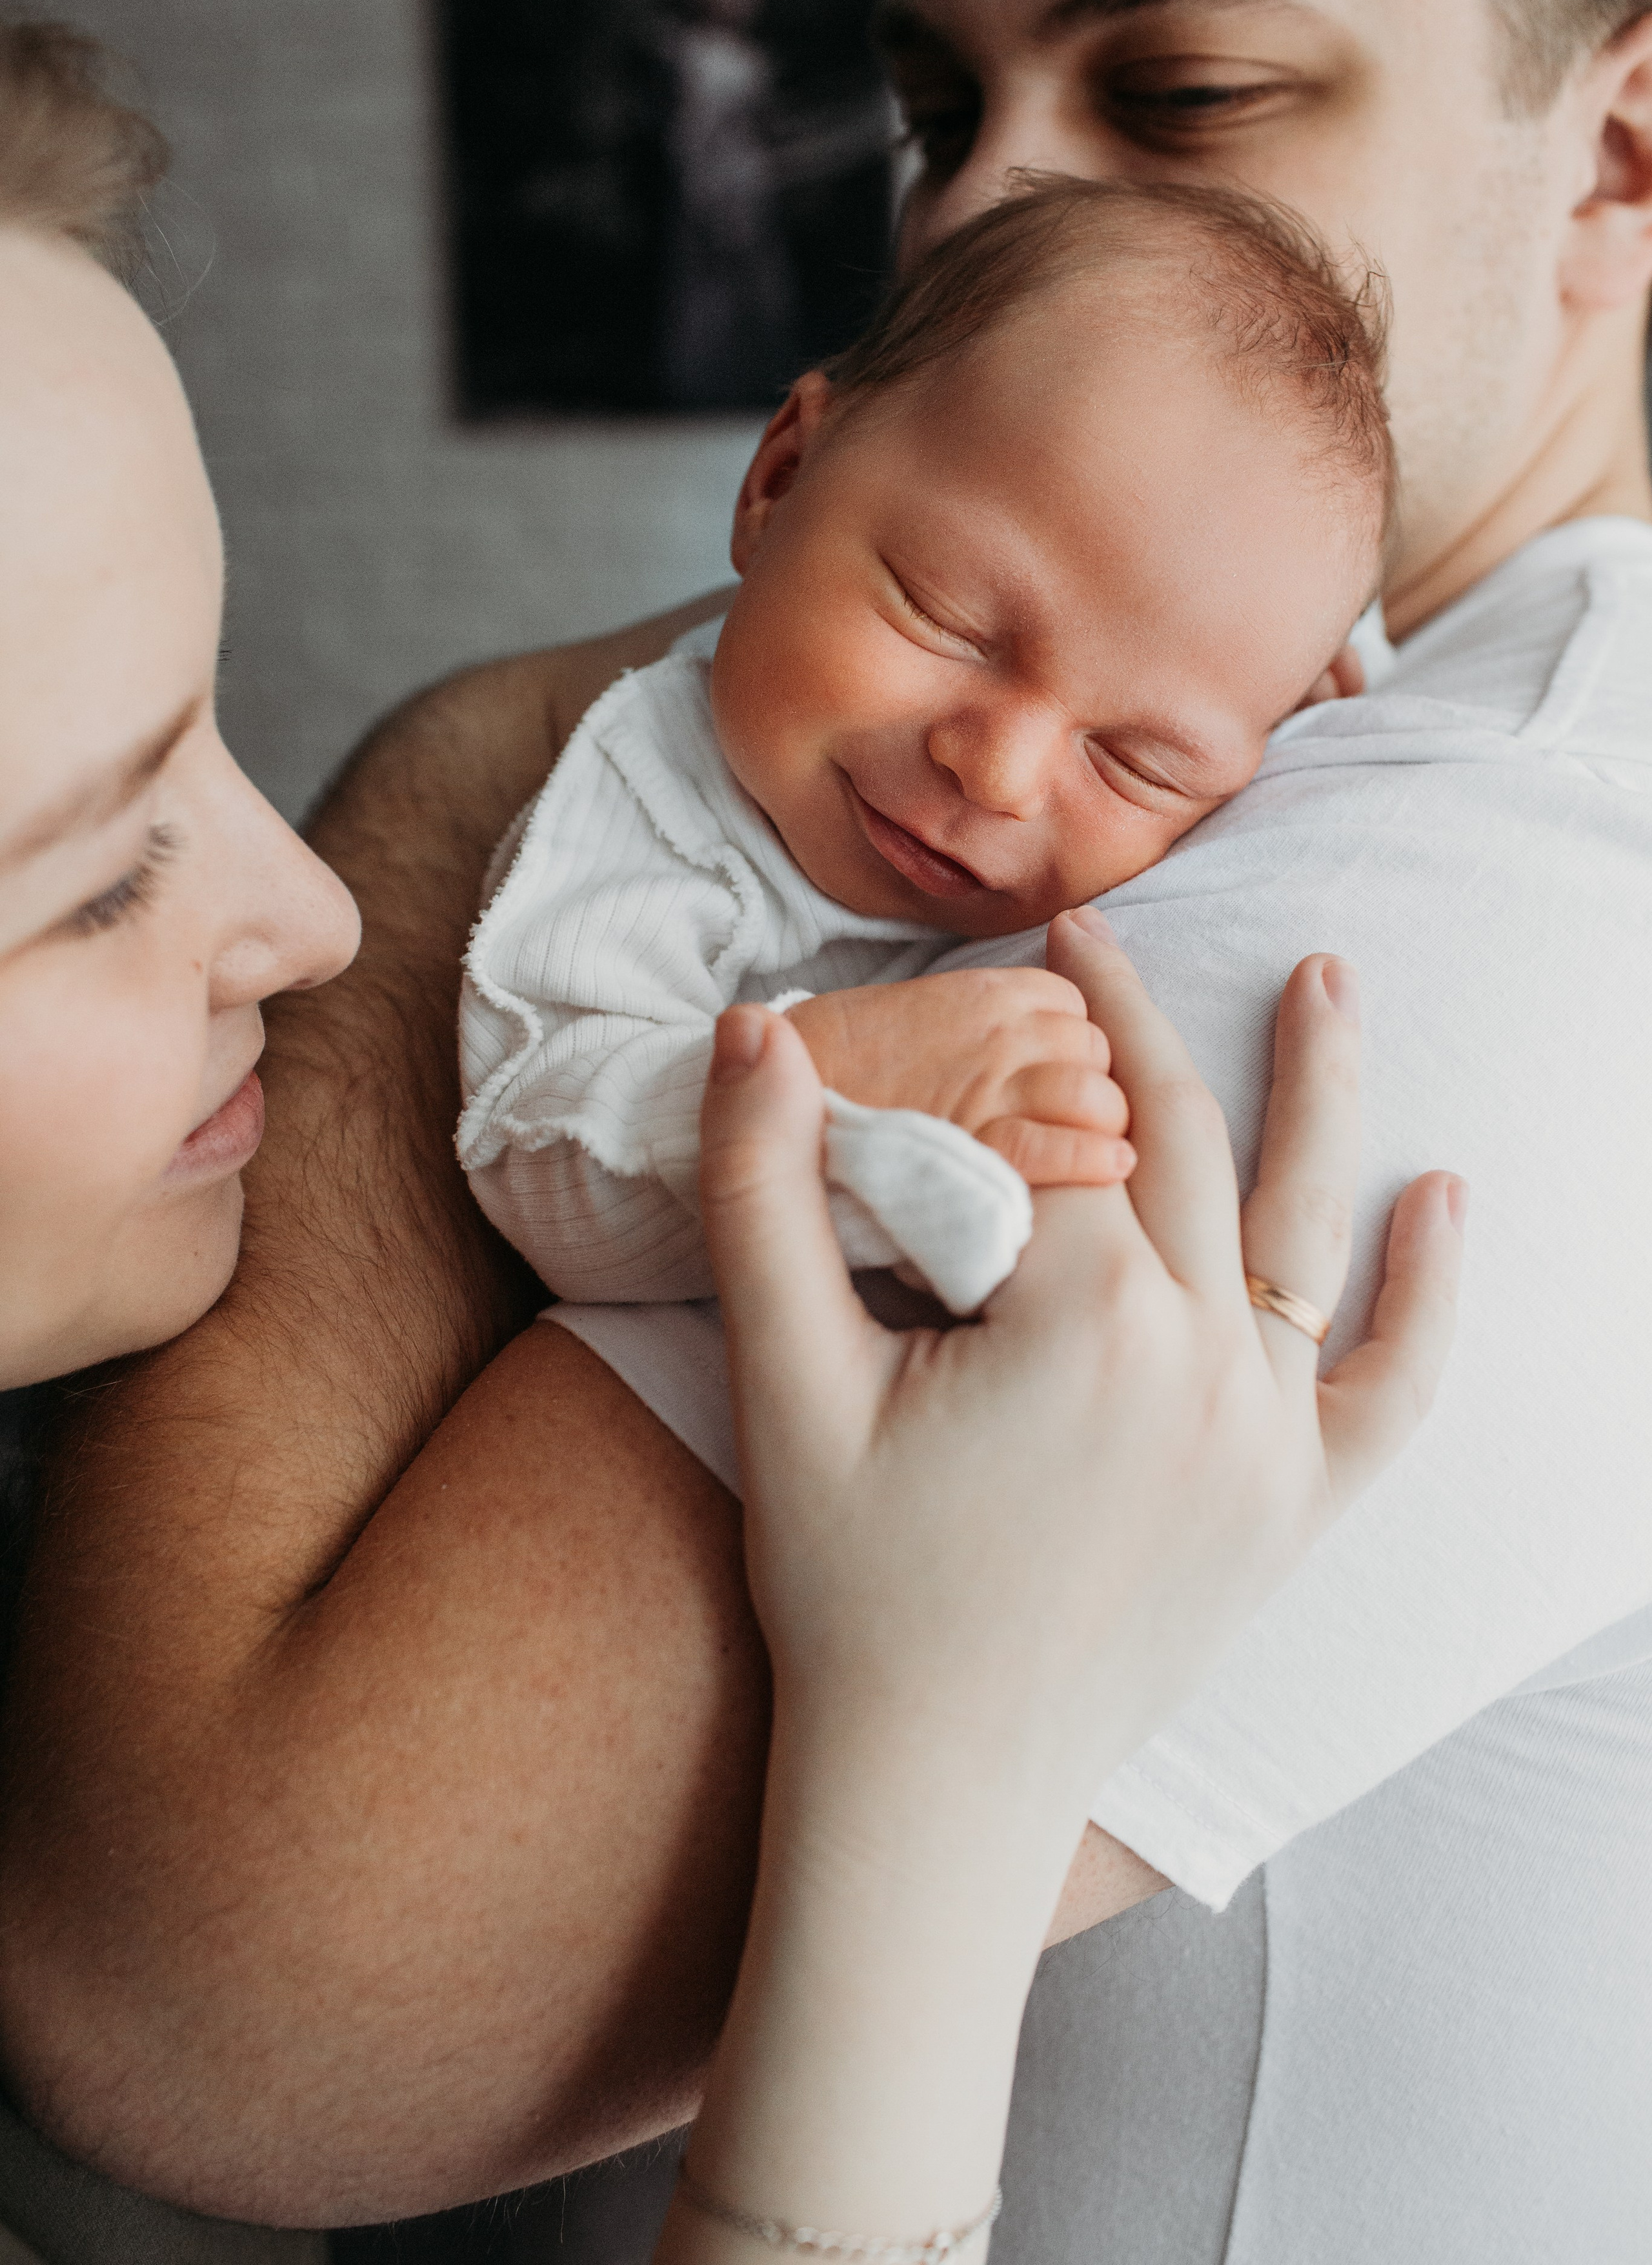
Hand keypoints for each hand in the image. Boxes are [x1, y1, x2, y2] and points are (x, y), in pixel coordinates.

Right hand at [702, 918, 1463, 1832]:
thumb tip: (754, 1028)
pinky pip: (1392, 1384)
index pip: (1046, 1131)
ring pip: (1302, 1220)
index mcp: (1086, 1320)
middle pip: (1177, 1141)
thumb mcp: (784, 1382)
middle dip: (1126, 1023)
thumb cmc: (851, 1591)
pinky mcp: (1297, 1506)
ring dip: (1318, 1087)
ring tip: (1328, 974)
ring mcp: (1267, 1438)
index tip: (956, 991)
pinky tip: (1445, 1195)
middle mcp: (1204, 1363)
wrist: (936, 1786)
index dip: (987, 1058)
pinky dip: (1426, 1290)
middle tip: (1085, 938)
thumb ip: (764, 1191)